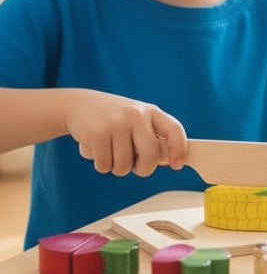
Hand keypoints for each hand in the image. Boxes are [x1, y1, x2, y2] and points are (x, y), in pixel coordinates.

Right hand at [66, 91, 186, 176]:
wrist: (79, 104)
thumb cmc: (115, 119)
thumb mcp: (138, 120)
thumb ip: (152, 137)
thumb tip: (168, 160)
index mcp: (151, 112)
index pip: (174, 130)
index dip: (179, 149)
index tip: (177, 165)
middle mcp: (136, 115)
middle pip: (150, 155)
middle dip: (144, 169)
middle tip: (136, 167)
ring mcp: (116, 123)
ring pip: (124, 165)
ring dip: (117, 168)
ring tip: (111, 152)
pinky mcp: (97, 133)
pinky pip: (105, 165)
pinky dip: (101, 165)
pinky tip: (97, 150)